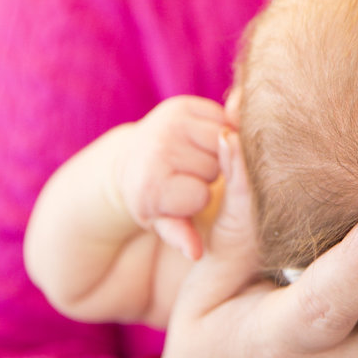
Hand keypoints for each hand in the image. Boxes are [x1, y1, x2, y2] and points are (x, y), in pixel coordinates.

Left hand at [112, 95, 225, 259]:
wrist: (132, 160)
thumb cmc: (152, 198)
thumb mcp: (160, 222)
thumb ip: (179, 235)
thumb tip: (197, 253)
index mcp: (150, 183)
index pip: (201, 196)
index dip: (199, 199)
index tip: (184, 198)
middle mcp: (159, 148)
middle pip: (217, 166)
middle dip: (212, 173)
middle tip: (192, 176)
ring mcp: (170, 121)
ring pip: (225, 139)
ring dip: (220, 151)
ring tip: (199, 158)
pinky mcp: (182, 104)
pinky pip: (223, 116)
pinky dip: (221, 128)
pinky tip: (205, 140)